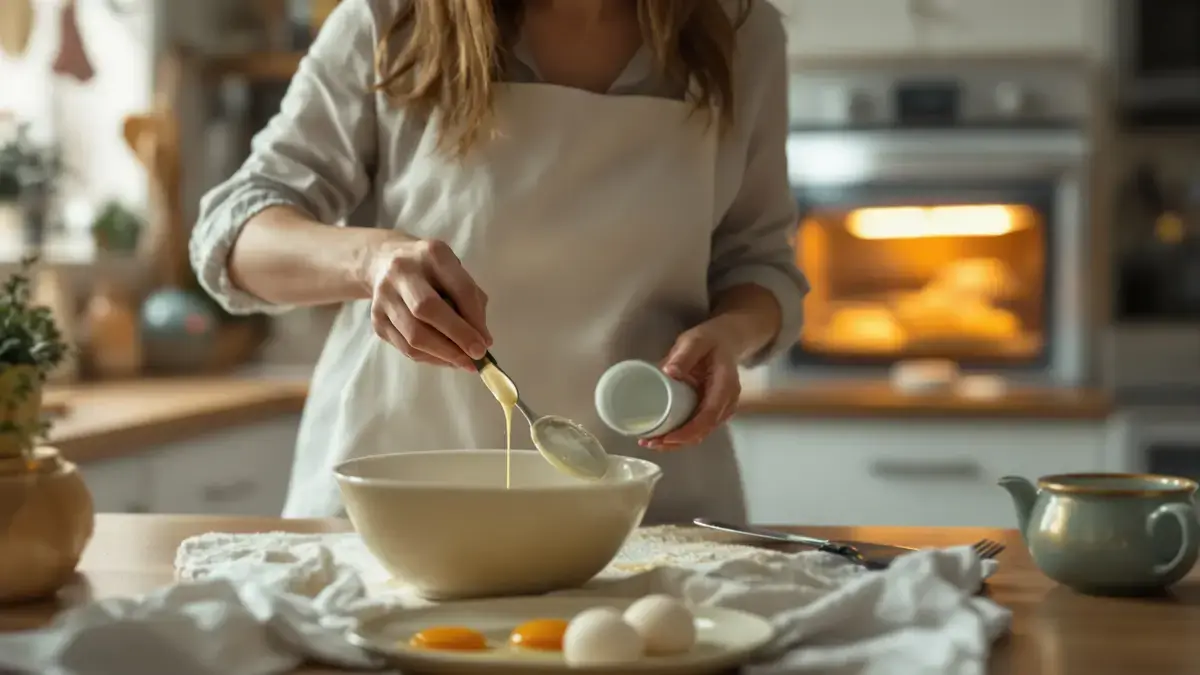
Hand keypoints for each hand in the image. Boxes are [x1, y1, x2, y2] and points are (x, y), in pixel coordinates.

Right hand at [367, 237, 491, 368]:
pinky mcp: (376, 319)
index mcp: (432, 254)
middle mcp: (403, 271)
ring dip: (443, 354)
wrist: (384, 261)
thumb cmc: (431, 271)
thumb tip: (482, 340)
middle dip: (457, 336)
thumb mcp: (454, 272)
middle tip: (477, 356)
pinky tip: (445, 359)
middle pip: (428, 309)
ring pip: (413, 334)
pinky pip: (405, 347)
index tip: (487, 341)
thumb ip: (471, 301)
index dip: (475, 318)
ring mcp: (385, 296)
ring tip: (464, 362)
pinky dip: (429, 358)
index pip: (459, 288)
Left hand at [641, 320, 740, 450]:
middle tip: (649, 442)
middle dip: (677, 441)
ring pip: (700, 433)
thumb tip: (669, 372)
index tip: (666, 438)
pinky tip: (661, 435)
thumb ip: (684, 355)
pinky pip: (697, 427)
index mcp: (725, 385)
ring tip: (650, 441)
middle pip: (703, 430)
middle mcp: (727, 402)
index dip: (688, 431)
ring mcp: (721, 408)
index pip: (708, 415)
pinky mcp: (712, 410)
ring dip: (676, 441)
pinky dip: (680, 434)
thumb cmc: (710, 339)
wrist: (727, 340)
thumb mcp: (696, 341)